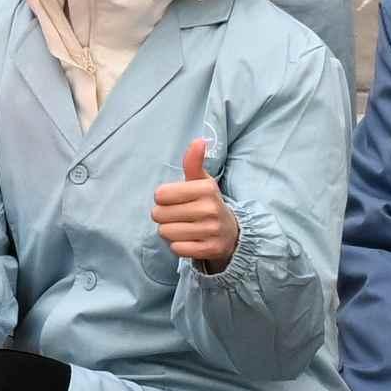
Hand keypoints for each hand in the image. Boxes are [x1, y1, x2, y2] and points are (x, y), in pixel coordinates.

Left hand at [149, 138, 238, 270]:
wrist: (231, 232)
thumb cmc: (207, 202)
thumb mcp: (201, 181)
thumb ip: (194, 162)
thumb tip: (199, 140)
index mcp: (206, 188)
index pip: (161, 194)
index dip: (162, 198)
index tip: (175, 199)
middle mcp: (210, 209)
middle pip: (159, 215)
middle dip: (164, 216)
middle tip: (178, 215)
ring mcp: (211, 231)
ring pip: (166, 232)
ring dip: (170, 231)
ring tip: (184, 227)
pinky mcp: (210, 250)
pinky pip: (177, 249)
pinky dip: (178, 246)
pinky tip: (190, 240)